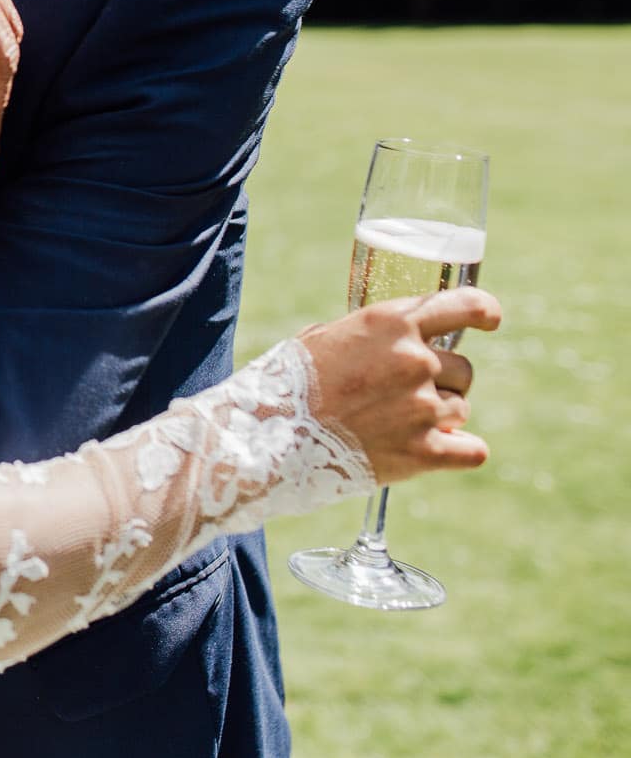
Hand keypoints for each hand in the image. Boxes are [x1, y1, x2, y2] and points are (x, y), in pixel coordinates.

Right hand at [299, 287, 501, 484]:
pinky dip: (456, 451)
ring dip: (438, 417)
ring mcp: (422, 407)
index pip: (467, 305)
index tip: (490, 320)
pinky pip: (472, 450)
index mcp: (391, 322)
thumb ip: (373, 337)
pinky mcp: (424, 452)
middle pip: (463, 368)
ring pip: (461, 408)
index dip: (485, 312)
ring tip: (395, 425)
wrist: (268, 437)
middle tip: (401, 396)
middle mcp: (415, 360)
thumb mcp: (328, 338)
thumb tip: (395, 342)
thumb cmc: (289, 383)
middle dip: (440, 382)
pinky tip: (434, 452)